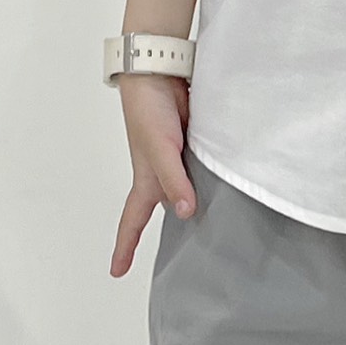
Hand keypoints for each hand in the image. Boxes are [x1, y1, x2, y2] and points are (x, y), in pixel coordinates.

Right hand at [110, 73, 195, 276]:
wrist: (160, 72)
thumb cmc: (149, 111)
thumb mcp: (160, 150)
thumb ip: (174, 179)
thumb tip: (185, 212)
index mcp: (146, 180)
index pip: (132, 221)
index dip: (125, 247)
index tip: (117, 272)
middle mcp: (161, 173)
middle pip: (165, 208)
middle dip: (172, 231)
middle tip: (185, 258)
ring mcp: (178, 158)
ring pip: (187, 189)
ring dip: (197, 203)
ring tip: (215, 228)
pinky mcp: (193, 144)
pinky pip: (203, 169)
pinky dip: (212, 179)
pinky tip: (229, 186)